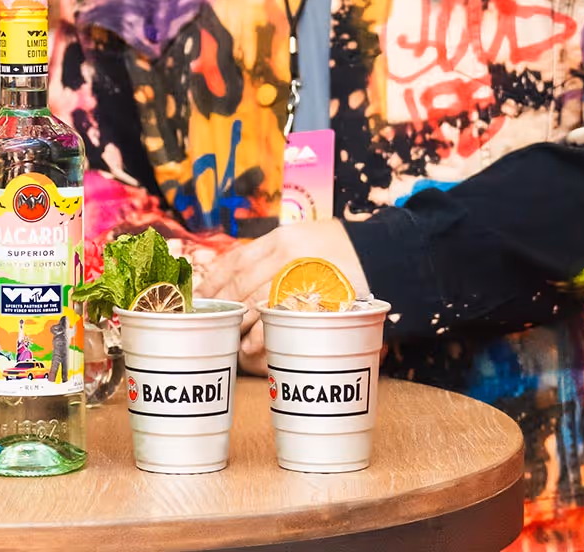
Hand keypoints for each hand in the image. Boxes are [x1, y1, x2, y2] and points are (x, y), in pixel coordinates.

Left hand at [198, 219, 369, 375]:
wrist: (383, 253)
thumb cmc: (340, 247)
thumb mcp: (303, 237)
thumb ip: (273, 252)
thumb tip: (238, 274)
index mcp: (281, 238)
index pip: (237, 260)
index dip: (215, 280)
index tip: (201, 294)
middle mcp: (289, 255)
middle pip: (244, 283)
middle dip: (222, 303)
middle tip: (209, 320)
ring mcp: (303, 277)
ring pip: (259, 301)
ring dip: (240, 322)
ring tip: (230, 338)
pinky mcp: (319, 298)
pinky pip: (284, 318)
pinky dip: (265, 333)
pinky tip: (253, 346)